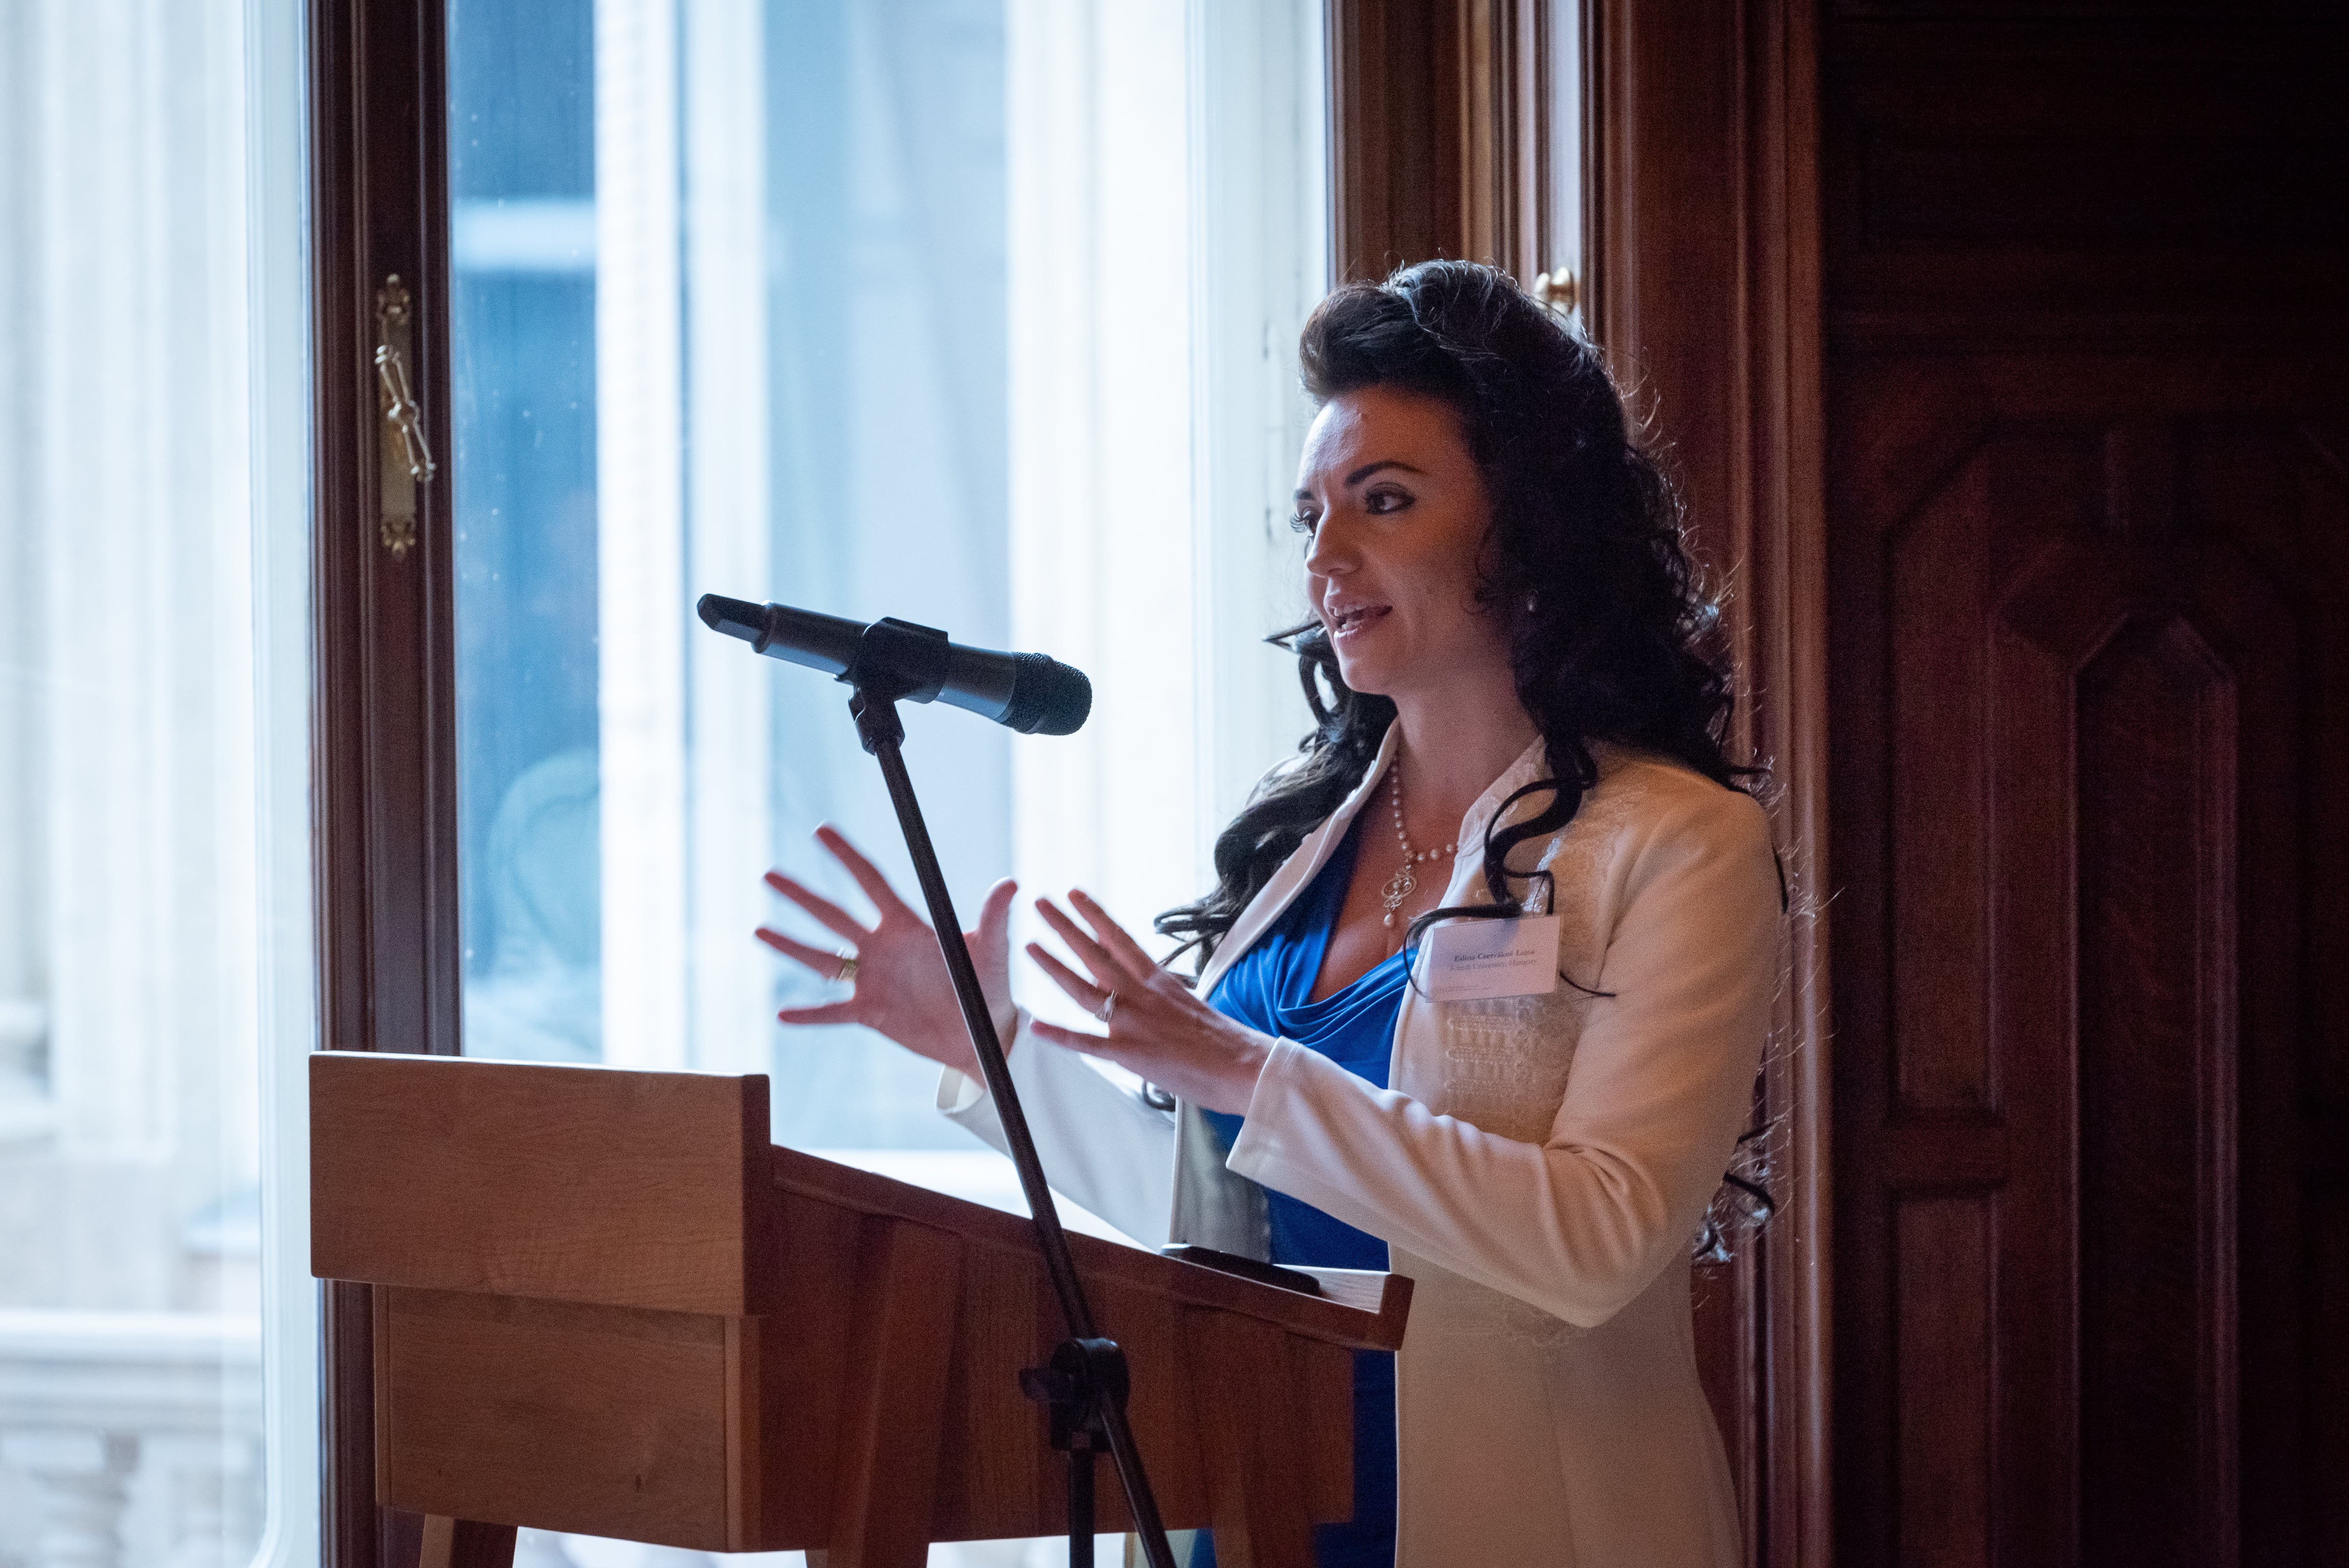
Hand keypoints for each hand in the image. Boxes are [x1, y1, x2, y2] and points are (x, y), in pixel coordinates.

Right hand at [756, 825, 1016, 1076]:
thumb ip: (994, 917)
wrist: (983, 1034)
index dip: (847, 856)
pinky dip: (809, 1015)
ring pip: (823, 959)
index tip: (821, 831)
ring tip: (759, 931)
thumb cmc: (989, 985)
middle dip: (803, 895)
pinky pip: (832, 1013)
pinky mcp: (870, 1014)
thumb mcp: (992, 950)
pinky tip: (782, 1014)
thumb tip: (1011, 882)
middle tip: (769, 874)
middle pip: (834, 915)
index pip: (871, 883)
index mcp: (908, 926)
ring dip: (791, 946)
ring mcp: (872, 980)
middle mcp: (882, 948)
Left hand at [1024, 890, 1272, 1114]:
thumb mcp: (1190, 1006)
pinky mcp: (1130, 1053)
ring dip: (1055, 966)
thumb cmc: (1223, 1043)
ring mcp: (1134, 1022)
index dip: (1095, 915)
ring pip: (1086, 988)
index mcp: (1158, 982)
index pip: (1120, 939)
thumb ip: (1162, 998)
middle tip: (1041, 904)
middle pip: (1097, 953)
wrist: (1244, 1067)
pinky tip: (1037, 1027)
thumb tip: (1149, 995)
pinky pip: (1088, 1043)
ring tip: (1031, 946)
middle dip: (1066, 927)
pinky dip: (1060, 1035)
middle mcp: (1143, 995)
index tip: (1075, 895)